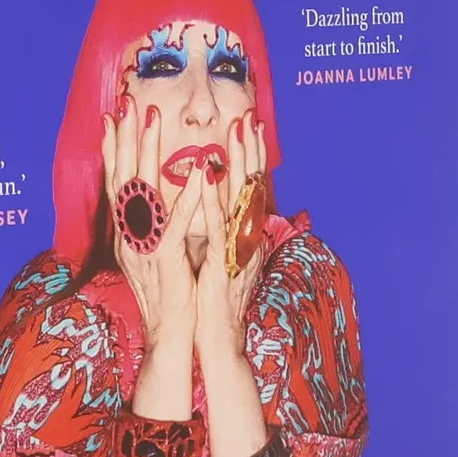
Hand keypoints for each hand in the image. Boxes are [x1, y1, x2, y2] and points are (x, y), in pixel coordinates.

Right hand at [102, 100, 202, 354]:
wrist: (169, 339)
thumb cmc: (169, 299)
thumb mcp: (156, 258)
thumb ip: (153, 230)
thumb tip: (151, 204)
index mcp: (129, 235)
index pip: (117, 185)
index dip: (112, 151)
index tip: (111, 119)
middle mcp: (130, 237)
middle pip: (123, 179)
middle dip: (124, 139)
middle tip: (127, 105)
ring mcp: (145, 248)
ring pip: (143, 192)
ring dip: (147, 153)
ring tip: (152, 119)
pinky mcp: (166, 261)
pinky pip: (177, 224)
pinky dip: (186, 197)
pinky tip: (196, 173)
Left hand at [194, 108, 267, 370]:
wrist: (218, 339)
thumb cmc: (214, 300)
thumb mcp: (222, 258)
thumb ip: (224, 232)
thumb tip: (222, 209)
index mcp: (242, 235)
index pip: (248, 188)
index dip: (251, 156)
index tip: (249, 124)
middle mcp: (244, 238)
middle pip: (250, 185)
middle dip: (250, 149)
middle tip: (248, 117)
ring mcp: (236, 249)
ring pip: (239, 198)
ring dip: (239, 162)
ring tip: (236, 131)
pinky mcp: (222, 263)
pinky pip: (218, 227)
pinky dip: (213, 199)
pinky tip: (207, 176)